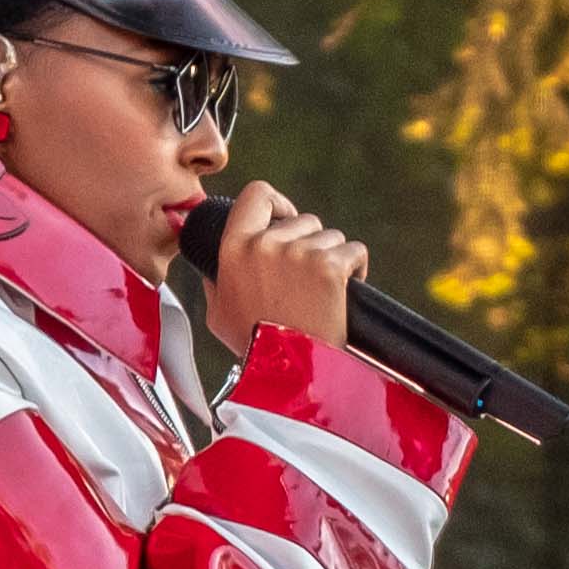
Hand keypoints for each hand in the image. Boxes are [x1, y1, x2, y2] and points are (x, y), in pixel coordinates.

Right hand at [200, 180, 359, 352]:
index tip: (286, 219)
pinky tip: (344, 293)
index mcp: (234, 249)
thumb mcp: (219, 315)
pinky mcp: (330, 267)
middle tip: (306, 281)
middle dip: (311, 244)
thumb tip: (213, 268)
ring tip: (323, 294)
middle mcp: (265, 244)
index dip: (277, 203)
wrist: (291, 374)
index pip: (257, 194)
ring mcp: (299, 253)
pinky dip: (355, 269)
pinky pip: (354, 251)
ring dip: (332, 259)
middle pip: (303, 220)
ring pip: (331, 236)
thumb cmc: (256, 347)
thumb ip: (215, 283)